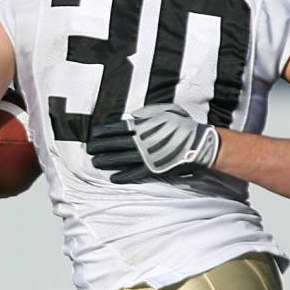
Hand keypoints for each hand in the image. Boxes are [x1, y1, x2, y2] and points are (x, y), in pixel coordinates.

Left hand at [87, 103, 219, 183]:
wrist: (200, 143)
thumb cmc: (184, 126)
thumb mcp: (166, 111)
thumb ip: (148, 113)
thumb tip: (134, 115)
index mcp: (144, 125)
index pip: (118, 128)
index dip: (104, 131)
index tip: (94, 133)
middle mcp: (142, 140)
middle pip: (116, 143)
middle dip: (101, 146)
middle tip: (89, 149)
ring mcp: (147, 156)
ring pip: (121, 158)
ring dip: (107, 160)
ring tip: (96, 162)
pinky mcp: (154, 169)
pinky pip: (135, 173)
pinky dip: (123, 176)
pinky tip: (113, 178)